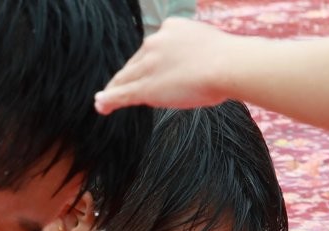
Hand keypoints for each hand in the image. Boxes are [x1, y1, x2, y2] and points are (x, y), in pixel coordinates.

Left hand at [95, 19, 238, 113]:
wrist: (227, 65)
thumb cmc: (228, 59)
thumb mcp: (206, 44)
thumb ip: (192, 51)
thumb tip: (193, 66)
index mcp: (171, 27)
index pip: (151, 49)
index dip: (144, 64)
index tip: (142, 73)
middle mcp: (156, 42)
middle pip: (135, 63)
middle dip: (126, 77)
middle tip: (117, 90)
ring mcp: (148, 64)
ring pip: (125, 78)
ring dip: (113, 89)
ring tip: (103, 100)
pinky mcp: (145, 86)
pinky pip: (122, 93)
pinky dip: (109, 100)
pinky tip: (100, 105)